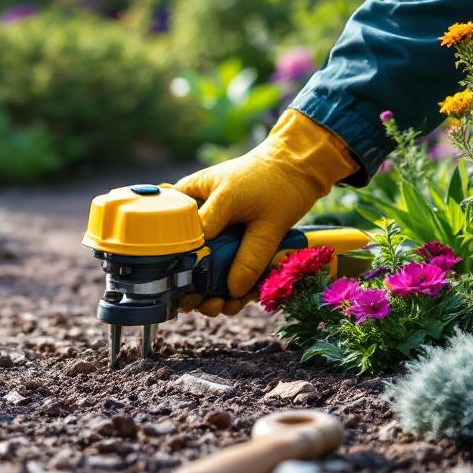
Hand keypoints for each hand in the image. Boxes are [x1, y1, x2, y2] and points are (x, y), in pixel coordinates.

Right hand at [174, 110, 357, 315]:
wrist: (298, 167)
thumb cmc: (274, 180)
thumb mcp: (263, 219)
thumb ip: (249, 255)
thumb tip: (233, 290)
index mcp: (191, 204)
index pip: (173, 243)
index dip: (180, 270)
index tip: (189, 292)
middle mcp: (198, 219)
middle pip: (185, 260)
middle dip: (195, 288)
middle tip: (209, 305)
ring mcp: (214, 231)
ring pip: (205, 267)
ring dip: (213, 292)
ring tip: (227, 305)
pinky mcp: (231, 240)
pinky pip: (226, 266)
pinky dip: (233, 284)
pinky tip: (242, 297)